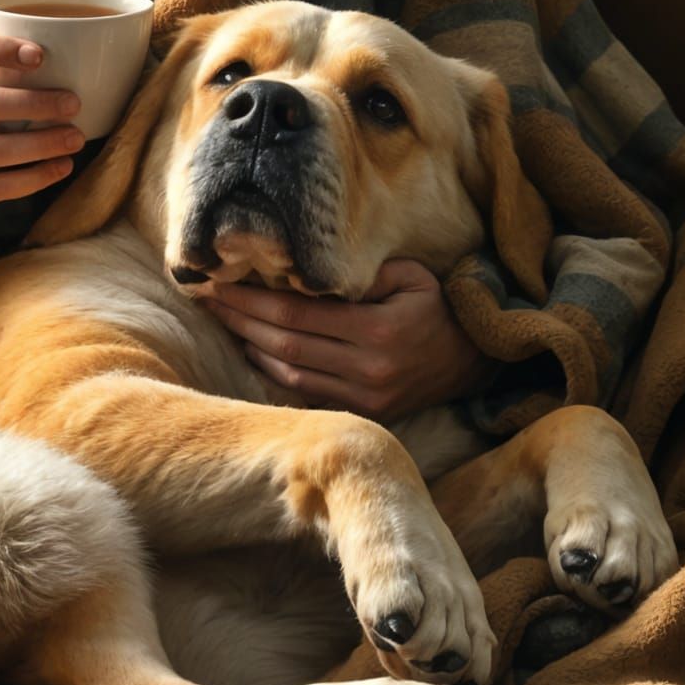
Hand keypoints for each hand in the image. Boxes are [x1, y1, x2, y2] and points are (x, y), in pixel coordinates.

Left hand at [195, 258, 490, 420]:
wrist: (476, 359)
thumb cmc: (437, 307)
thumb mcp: (410, 276)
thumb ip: (362, 273)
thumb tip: (305, 269)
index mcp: (378, 330)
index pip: (297, 316)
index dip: (253, 300)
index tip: (220, 283)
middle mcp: (369, 370)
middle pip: (285, 346)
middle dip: (240, 320)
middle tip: (208, 299)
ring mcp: (366, 398)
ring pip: (290, 375)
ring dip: (251, 347)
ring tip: (225, 321)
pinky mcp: (365, 414)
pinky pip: (307, 395)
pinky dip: (275, 374)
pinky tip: (254, 350)